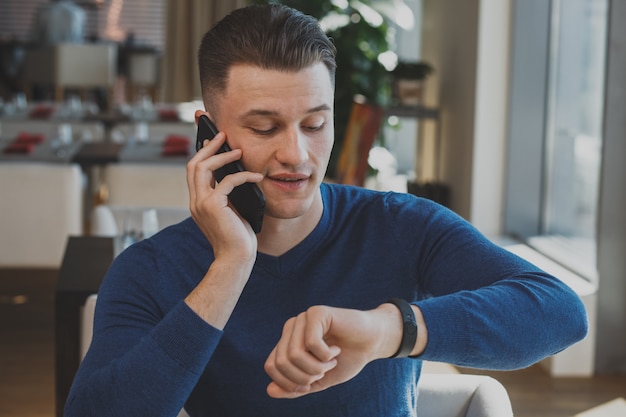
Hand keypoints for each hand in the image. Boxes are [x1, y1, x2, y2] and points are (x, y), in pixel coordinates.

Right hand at [187, 132, 262, 262]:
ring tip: (238, 150)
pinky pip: (227, 181)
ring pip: (203, 168)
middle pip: (194, 164)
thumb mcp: (232, 211)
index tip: (211, 138)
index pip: (194, 171)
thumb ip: (229, 195)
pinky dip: (243, 176)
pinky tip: (256, 177)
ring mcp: (201, 204)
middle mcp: (195, 201)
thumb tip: (238, 174)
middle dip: (208, 146)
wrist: (236, 259)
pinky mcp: (213, 206)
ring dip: (222, 156)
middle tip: (222, 135)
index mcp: (198, 202)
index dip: (201, 152)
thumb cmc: (238, 238)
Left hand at [264, 304, 402, 398]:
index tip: (311, 383)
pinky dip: (326, 355)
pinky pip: (311, 342)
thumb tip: (269, 391)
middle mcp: (291, 327)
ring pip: (294, 354)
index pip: (271, 366)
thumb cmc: (346, 359)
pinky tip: (336, 349)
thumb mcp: (318, 380)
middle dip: (305, 376)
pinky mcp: (316, 312)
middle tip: (324, 371)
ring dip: (316, 367)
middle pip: (281, 362)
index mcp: (287, 341)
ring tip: (331, 362)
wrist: (372, 343)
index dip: (290, 382)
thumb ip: (295, 387)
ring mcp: (303, 318)